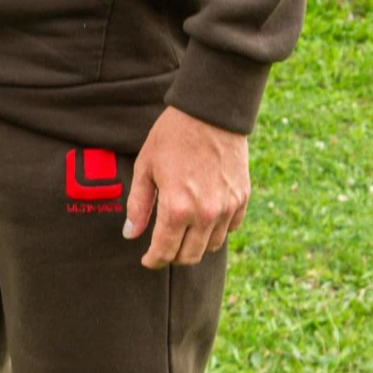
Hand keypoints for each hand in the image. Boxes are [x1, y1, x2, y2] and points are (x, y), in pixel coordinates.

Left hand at [122, 106, 248, 266]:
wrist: (211, 112)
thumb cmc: (172, 136)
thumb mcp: (145, 167)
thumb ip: (138, 205)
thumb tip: (131, 234)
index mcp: (177, 208)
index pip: (164, 251)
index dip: (153, 260)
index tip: (147, 260)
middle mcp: (205, 214)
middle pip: (189, 256)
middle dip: (172, 257)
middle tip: (163, 248)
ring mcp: (227, 208)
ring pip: (211, 246)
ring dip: (195, 246)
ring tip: (183, 233)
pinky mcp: (242, 198)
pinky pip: (230, 228)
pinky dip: (216, 230)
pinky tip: (203, 218)